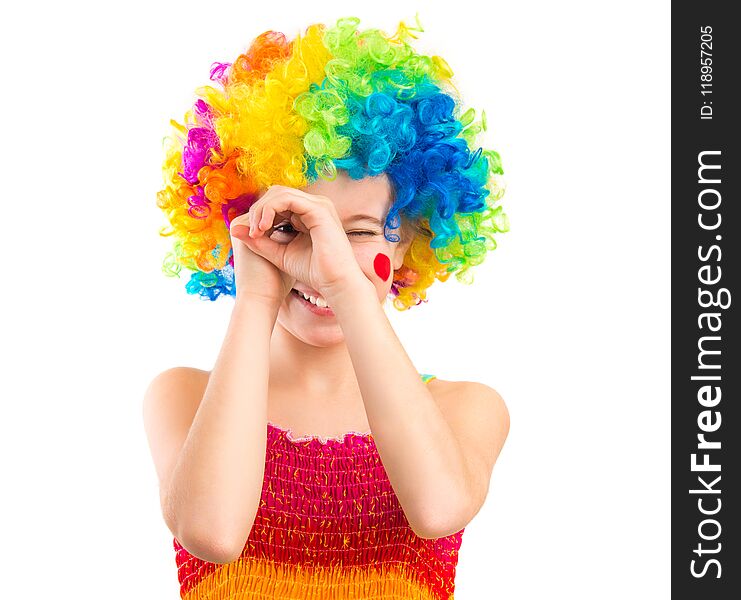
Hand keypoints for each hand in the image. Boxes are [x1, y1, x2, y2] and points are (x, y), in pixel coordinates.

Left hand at [231, 185, 366, 299]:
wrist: (334, 283)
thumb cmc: (312, 271)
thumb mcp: (279, 253)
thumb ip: (259, 240)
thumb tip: (233, 228)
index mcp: (308, 214)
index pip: (277, 202)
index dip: (260, 214)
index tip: (251, 236)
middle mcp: (314, 206)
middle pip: (276, 194)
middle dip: (258, 210)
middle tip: (251, 232)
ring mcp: (319, 205)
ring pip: (279, 193)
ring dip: (261, 209)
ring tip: (256, 230)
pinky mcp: (319, 209)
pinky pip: (287, 199)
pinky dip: (270, 209)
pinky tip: (263, 227)